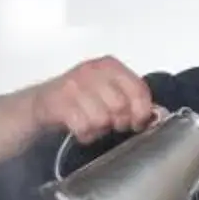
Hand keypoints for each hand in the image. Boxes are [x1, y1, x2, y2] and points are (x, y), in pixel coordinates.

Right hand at [29, 57, 157, 145]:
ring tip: (91, 124)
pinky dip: (83, 134)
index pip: (138, 90)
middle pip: (120, 107)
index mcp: (110, 65)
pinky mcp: (58, 102)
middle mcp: (92, 71)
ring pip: (101, 119)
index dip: (141, 112)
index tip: (137, 123)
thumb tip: (156, 114)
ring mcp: (74, 85)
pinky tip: (80, 129)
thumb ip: (131, 97)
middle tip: (109, 123)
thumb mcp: (108, 90)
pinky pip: (82, 126)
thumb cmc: (80, 99)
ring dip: (98, 129)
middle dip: (117, 122)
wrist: (42, 103)